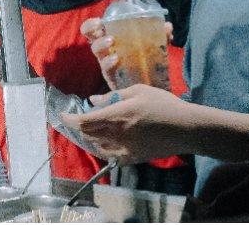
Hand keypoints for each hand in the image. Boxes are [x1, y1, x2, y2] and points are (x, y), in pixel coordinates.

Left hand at [58, 84, 192, 163]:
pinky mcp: (133, 158)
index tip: (62, 114)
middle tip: (76, 117)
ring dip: (89, 136)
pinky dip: (102, 148)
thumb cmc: (164, 104)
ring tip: (91, 127)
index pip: (84, 121)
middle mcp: (116, 135)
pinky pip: (110, 156)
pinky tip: (104, 141)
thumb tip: (93, 101)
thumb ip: (113, 96)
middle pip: (87, 134)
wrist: (186, 129)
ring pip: (96, 145)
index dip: (69, 119)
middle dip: (78, 126)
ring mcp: (124, 149)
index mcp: (116, 116)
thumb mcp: (139, 91)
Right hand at [80, 18, 172, 89]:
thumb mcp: (154, 45)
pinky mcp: (112, 78)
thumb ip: (160, 35)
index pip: (94, 30)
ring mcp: (108, 66)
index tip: (98, 21)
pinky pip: (106, 70)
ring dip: (102, 45)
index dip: (91, 24)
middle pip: (92, 40)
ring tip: (111, 42)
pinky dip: (109, 63)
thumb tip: (167, 26)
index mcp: (112, 39)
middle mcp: (106, 52)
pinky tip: (116, 59)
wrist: (152, 84)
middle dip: (93, 33)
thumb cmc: (147, 60)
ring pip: (98, 54)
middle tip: (105, 28)